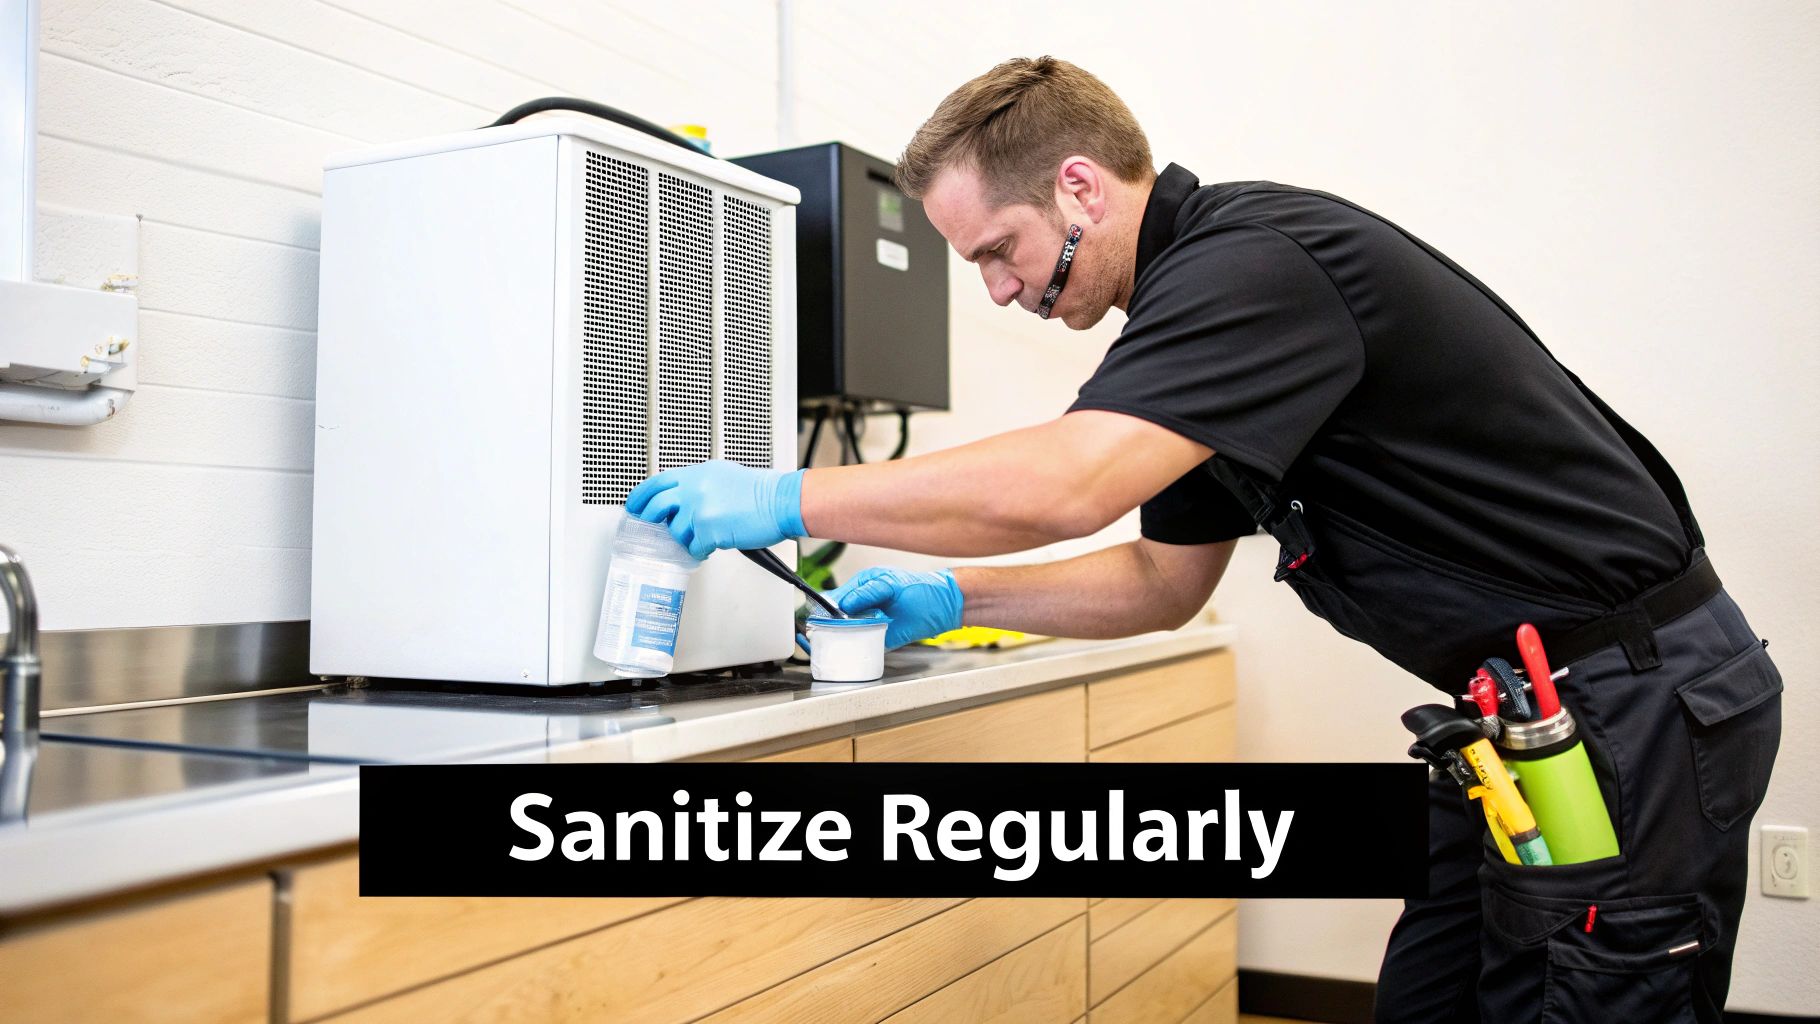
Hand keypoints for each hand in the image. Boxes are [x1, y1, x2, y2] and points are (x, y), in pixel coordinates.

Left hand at [626, 461, 805, 560]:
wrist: (781, 502)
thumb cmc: (761, 492)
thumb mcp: (724, 476)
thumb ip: (699, 484)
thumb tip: (682, 498)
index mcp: (697, 473)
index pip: (657, 482)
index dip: (641, 496)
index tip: (635, 505)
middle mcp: (694, 488)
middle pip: (657, 506)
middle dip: (651, 520)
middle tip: (651, 527)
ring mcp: (699, 509)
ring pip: (676, 531)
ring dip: (687, 538)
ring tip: (704, 536)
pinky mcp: (708, 530)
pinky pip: (694, 547)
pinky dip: (702, 550)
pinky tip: (713, 545)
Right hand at [827, 567, 963, 648]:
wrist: (947, 606)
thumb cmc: (924, 589)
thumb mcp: (893, 585)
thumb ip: (868, 593)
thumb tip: (845, 604)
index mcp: (863, 586)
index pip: (835, 598)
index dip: (824, 609)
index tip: (818, 620)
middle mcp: (864, 605)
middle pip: (837, 619)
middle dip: (828, 627)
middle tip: (822, 635)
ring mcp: (872, 622)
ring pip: (848, 634)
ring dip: (841, 639)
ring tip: (834, 643)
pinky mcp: (883, 639)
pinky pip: (864, 646)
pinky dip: (857, 650)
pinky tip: (852, 651)